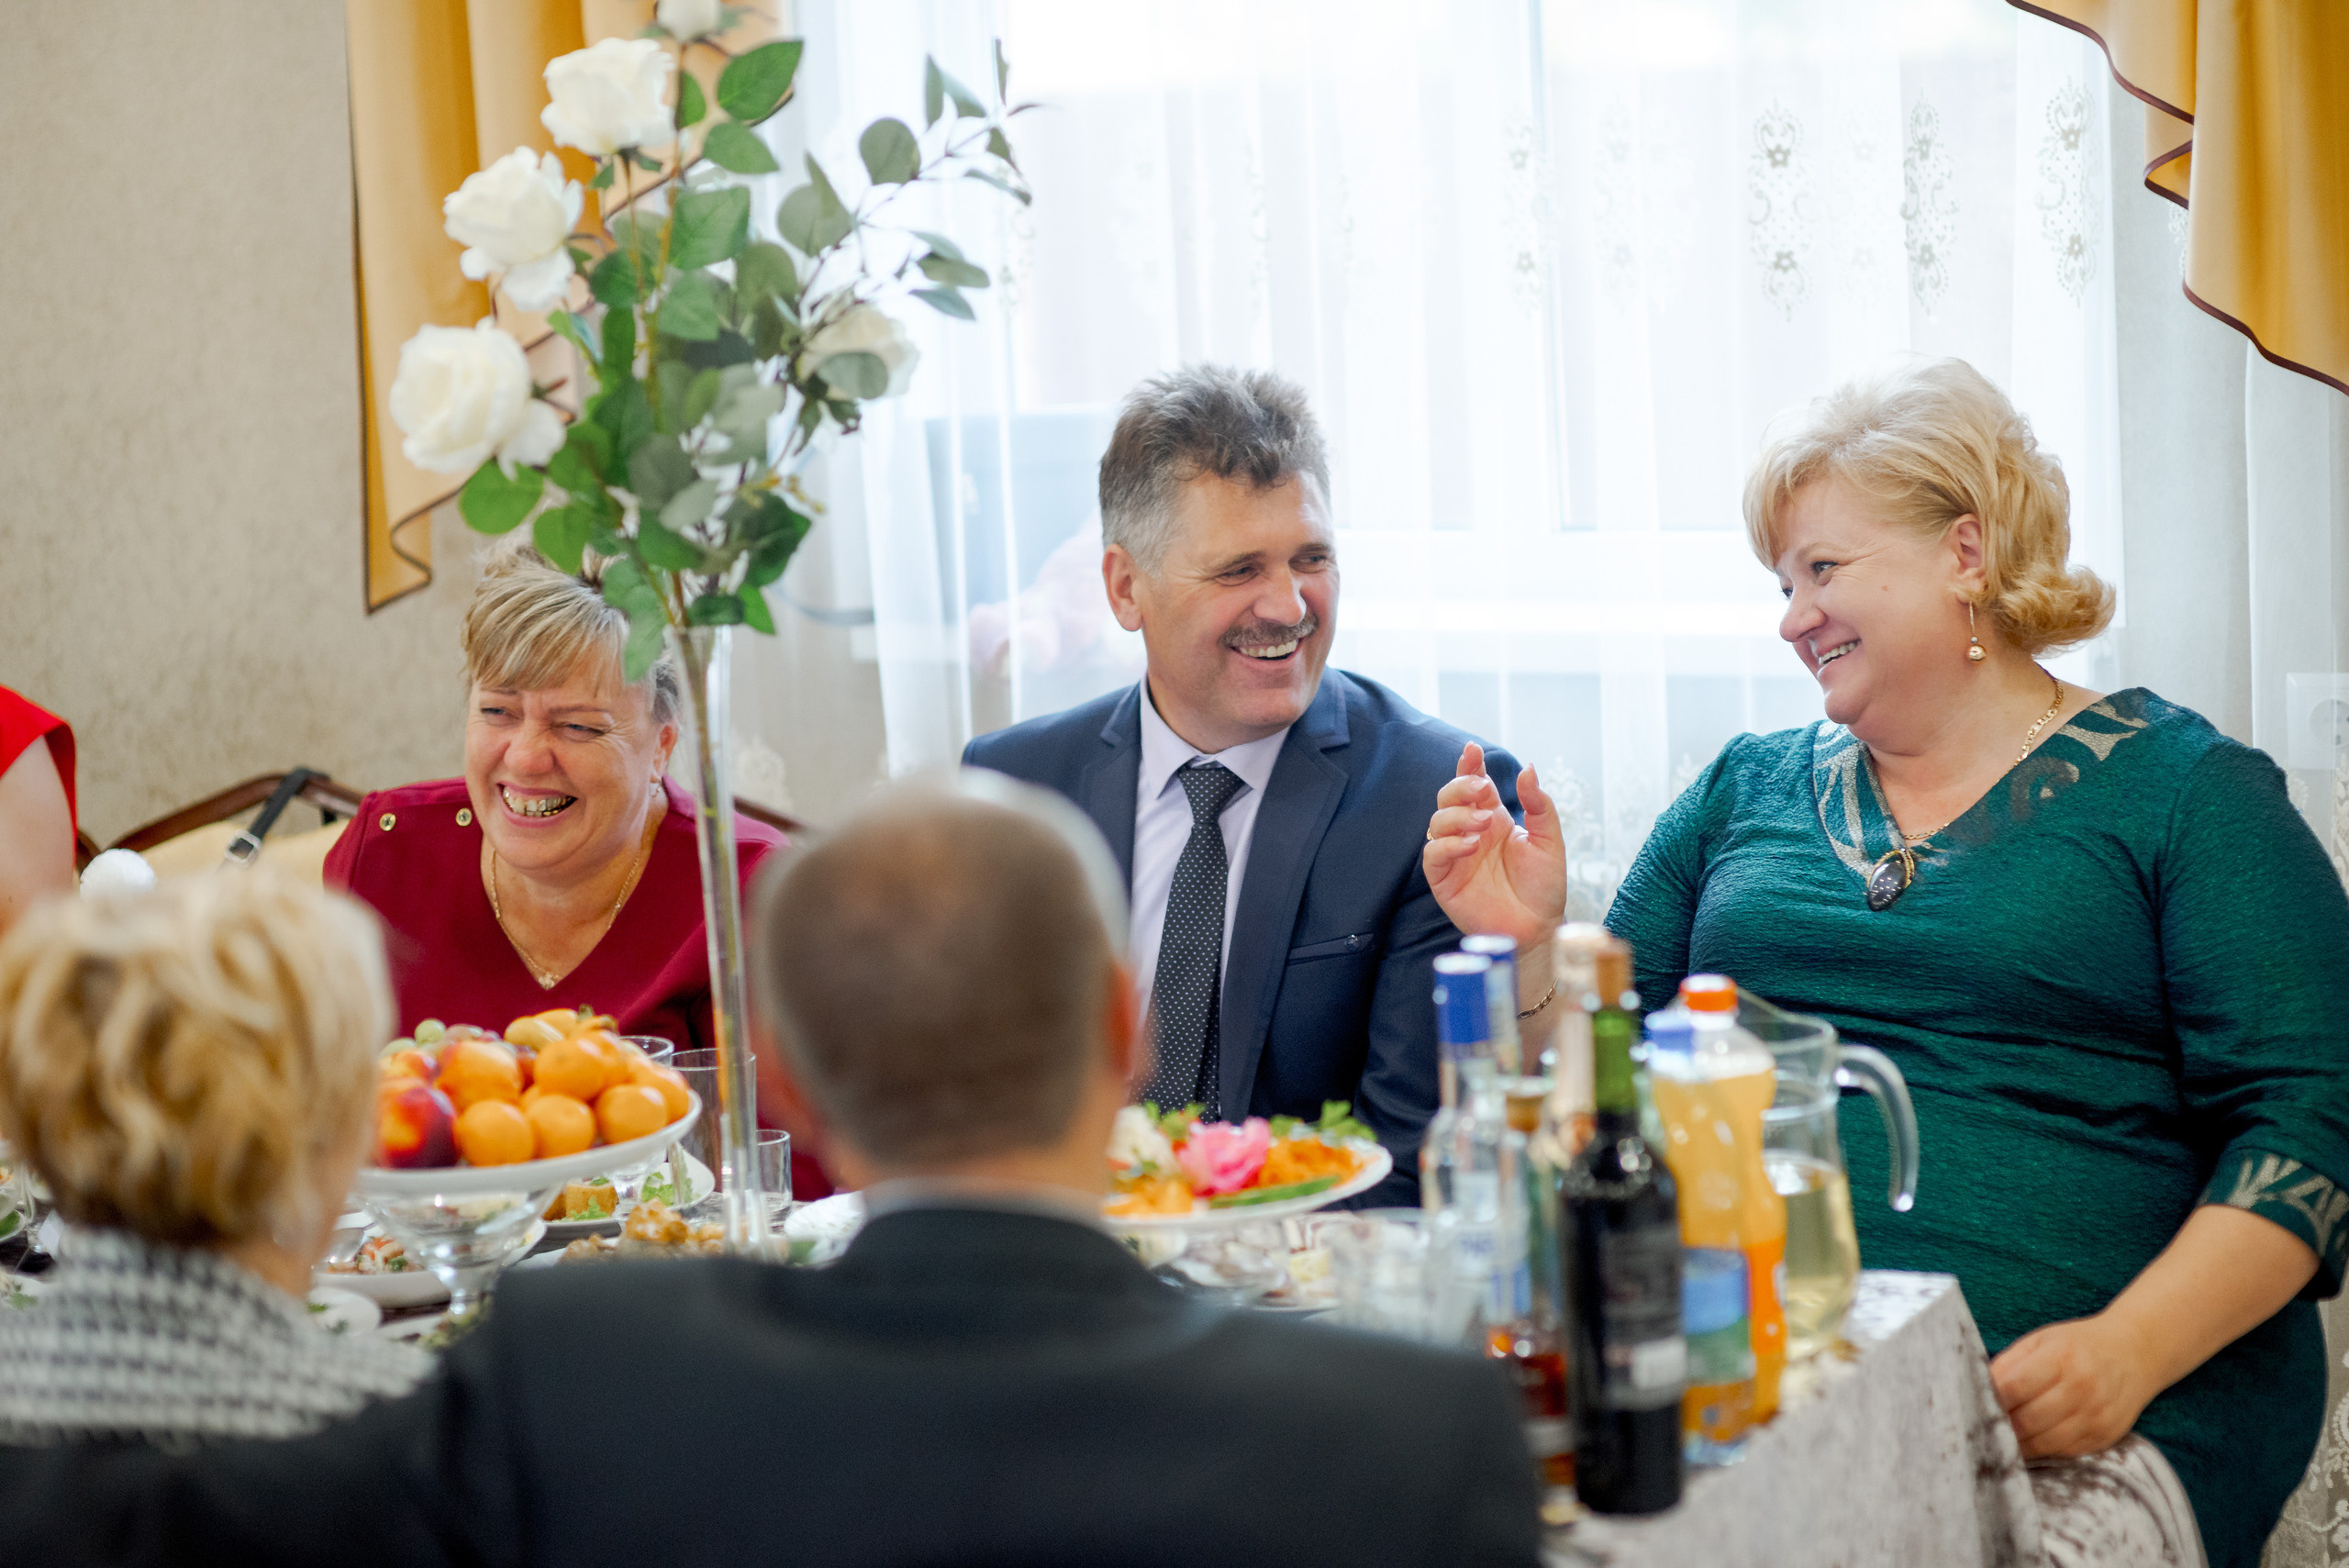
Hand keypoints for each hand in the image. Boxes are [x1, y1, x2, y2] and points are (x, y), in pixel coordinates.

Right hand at [1422, 744, 1566, 950]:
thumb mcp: (1549, 840)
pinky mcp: (1444, 880)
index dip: (1469, 765)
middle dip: (1460, 785)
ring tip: (1484, 825)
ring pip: (1437, 822)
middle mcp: (1470, 833)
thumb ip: (1539, 804)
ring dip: (1458, 816)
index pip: (1473, 785)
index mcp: (1494, 819)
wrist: (1539, 928)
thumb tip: (1528, 769)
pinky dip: (1447, 845)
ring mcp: (1455, 856)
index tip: (1473, 750)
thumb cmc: (1544, 887)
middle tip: (1481, 788)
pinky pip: (1432, 855)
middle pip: (1448, 797)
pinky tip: (1471, 845)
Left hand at [1988, 1313, 2159, 1457]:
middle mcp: (2082, 1387)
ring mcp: (2096, 1415)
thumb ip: (2009, 1363)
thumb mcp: (2040, 1341)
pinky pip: (2064, 1451)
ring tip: (1999, 1438)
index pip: (2014, 1387)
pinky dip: (2041, 1449)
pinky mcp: (2105, 1436)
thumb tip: (1977, 1388)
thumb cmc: (2077, 1345)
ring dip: (2017, 1444)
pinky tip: (2027, 1442)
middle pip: (2027, 1420)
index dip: (1989, 1400)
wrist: (2134, 1354)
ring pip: (2045, 1442)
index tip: (1971, 1405)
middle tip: (1980, 1428)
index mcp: (2060, 1357)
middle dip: (2000, 1426)